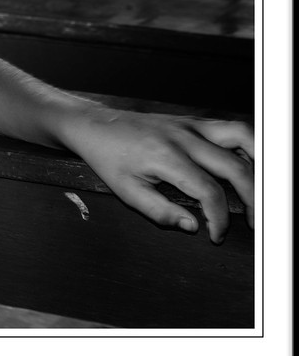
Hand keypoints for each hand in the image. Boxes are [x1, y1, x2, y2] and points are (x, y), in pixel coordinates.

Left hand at [60, 105, 254, 243]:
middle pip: (236, 168)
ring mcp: (191, 125)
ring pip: (243, 138)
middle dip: (252, 199)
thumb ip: (160, 212)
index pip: (209, 191)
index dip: (219, 219)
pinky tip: (248, 169)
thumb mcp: (125, 191)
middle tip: (252, 221)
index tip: (216, 234)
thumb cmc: (107, 157)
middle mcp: (183, 137)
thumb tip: (193, 226)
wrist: (95, 125)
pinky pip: (231, 130)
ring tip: (259, 192)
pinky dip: (248, 148)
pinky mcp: (193, 121)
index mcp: (165, 156)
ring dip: (258, 166)